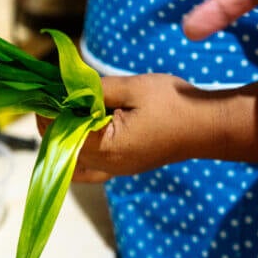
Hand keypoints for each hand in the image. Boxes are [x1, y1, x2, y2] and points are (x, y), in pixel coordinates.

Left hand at [39, 74, 196, 182]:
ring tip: (70, 107)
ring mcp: (116, 170)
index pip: (59, 133)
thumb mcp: (131, 87)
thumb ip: (95, 89)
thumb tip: (65, 87)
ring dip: (66, 132)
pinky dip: (78, 150)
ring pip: (74, 158)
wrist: (207, 125)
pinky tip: (79, 132)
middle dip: (55, 119)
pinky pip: (90, 166)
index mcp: (106, 148)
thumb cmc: (172, 103)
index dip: (49, 109)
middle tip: (59, 92)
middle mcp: (107, 165)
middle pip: (62, 147)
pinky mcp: (124, 166)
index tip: (49, 87)